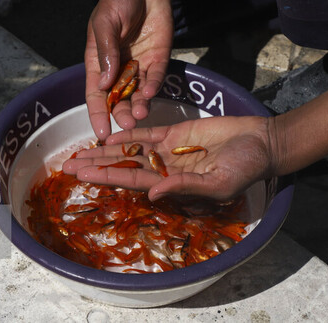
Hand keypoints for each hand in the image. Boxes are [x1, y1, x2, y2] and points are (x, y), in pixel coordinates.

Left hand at [67, 87, 327, 200]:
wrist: (260, 142)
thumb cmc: (245, 168)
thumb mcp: (218, 183)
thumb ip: (186, 187)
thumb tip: (153, 195)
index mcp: (171, 185)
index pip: (130, 183)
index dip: (105, 178)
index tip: (80, 177)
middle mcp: (163, 169)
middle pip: (122, 168)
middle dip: (95, 167)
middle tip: (67, 166)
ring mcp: (167, 150)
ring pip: (129, 151)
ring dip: (104, 151)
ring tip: (79, 151)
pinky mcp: (174, 132)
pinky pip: (145, 133)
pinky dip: (128, 133)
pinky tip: (108, 134)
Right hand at [85, 0, 172, 139]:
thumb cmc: (117, 0)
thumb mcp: (104, 23)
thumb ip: (105, 52)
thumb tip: (105, 83)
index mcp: (99, 62)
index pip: (96, 94)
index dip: (97, 114)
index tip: (100, 133)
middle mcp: (118, 69)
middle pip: (118, 99)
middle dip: (121, 114)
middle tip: (127, 125)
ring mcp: (139, 65)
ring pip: (137, 94)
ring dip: (138, 106)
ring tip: (140, 115)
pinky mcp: (158, 59)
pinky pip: (155, 78)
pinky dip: (152, 87)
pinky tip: (149, 94)